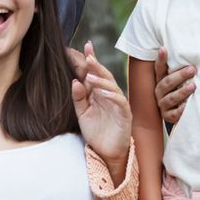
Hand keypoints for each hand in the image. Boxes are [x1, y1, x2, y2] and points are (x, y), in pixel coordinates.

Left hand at [67, 42, 130, 172]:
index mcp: (98, 93)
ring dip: (101, 80)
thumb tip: (75, 81)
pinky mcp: (124, 114)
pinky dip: (111, 95)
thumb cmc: (96, 132)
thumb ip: (78, 98)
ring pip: (112, 86)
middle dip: (96, 64)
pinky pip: (120, 101)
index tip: (84, 47)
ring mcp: (118, 104)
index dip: (90, 60)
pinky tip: (102, 92)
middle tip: (88, 55)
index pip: (94, 73)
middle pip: (104, 76)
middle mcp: (109, 95)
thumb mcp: (82, 114)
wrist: (106, 153)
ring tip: (89, 76)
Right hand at [153, 48, 195, 127]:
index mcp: (160, 81)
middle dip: (180, 76)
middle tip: (192, 70)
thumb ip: (182, 70)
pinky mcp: (168, 117)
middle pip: (167, 83)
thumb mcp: (180, 81)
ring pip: (171, 98)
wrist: (179, 115)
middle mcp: (159, 92)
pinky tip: (189, 105)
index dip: (160, 59)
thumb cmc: (182, 92)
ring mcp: (163, 105)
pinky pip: (175, 113)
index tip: (163, 49)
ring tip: (193, 86)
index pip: (159, 69)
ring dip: (182, 92)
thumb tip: (193, 57)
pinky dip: (182, 110)